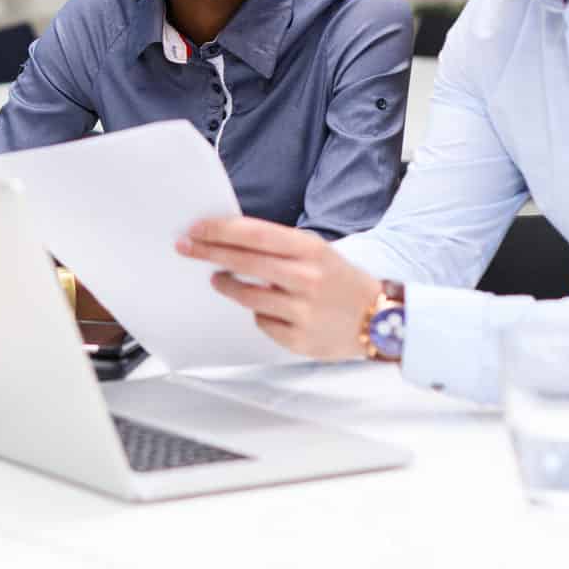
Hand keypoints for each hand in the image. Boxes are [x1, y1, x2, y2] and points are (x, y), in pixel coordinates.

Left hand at [174, 217, 379, 359]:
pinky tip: (270, 308)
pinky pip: (263, 322)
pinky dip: (260, 314)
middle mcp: (306, 278)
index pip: (254, 234)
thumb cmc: (341, 281)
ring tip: (218, 279)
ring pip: (247, 296)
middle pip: (244, 261)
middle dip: (208, 252)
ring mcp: (303, 311)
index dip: (219, 230)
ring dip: (226, 285)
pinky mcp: (300, 340)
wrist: (383, 319)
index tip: (195, 228)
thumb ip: (278, 247)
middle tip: (184, 247)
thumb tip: (228, 239)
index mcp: (310, 250)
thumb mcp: (316, 252)